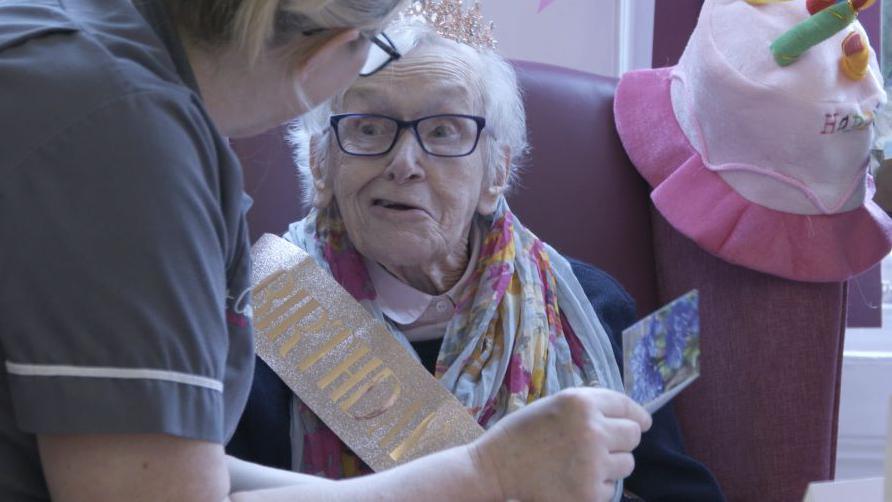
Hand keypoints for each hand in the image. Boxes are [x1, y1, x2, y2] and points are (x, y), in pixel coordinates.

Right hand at [469, 388, 651, 501]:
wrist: (495, 468)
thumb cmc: (522, 433)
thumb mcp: (555, 405)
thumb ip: (588, 406)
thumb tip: (627, 416)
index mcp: (581, 403)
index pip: (626, 406)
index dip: (637, 415)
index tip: (642, 422)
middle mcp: (592, 431)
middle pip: (632, 435)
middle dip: (622, 440)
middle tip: (600, 446)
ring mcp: (594, 464)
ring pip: (627, 464)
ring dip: (610, 464)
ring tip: (581, 464)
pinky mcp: (591, 494)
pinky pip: (611, 488)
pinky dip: (597, 486)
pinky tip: (572, 480)